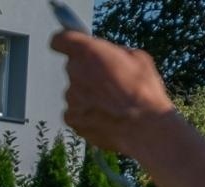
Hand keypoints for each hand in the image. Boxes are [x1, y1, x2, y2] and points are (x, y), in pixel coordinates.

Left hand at [52, 31, 175, 154]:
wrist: (143, 127)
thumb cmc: (144, 91)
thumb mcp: (138, 58)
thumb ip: (114, 53)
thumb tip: (107, 56)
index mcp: (89, 53)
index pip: (60, 40)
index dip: (64, 42)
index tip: (69, 45)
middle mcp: (75, 73)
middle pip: (74, 68)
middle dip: (88, 71)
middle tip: (108, 80)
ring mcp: (70, 97)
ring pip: (76, 90)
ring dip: (88, 93)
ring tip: (111, 102)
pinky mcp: (70, 118)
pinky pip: (75, 110)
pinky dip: (86, 111)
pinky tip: (104, 115)